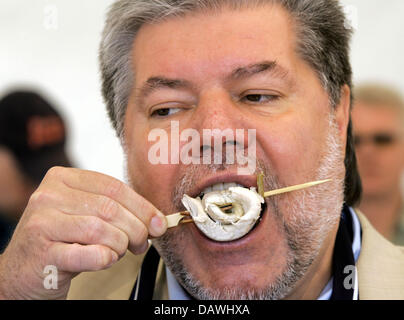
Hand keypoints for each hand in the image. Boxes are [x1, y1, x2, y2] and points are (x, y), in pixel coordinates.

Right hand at [0, 167, 166, 298]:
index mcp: (62, 178)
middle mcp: (49, 196)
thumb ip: (116, 210)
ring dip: (120, 245)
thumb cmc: (60, 240)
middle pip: (110, 208)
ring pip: (101, 230)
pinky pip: (89, 254)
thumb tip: (156, 221)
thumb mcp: (84, 214)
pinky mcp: (42, 252)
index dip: (142, 206)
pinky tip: (105, 259)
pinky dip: (105, 258)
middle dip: (136, 228)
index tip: (158, 222)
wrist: (22, 271)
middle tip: (142, 243)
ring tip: (120, 251)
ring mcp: (42, 223)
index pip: (113, 187)